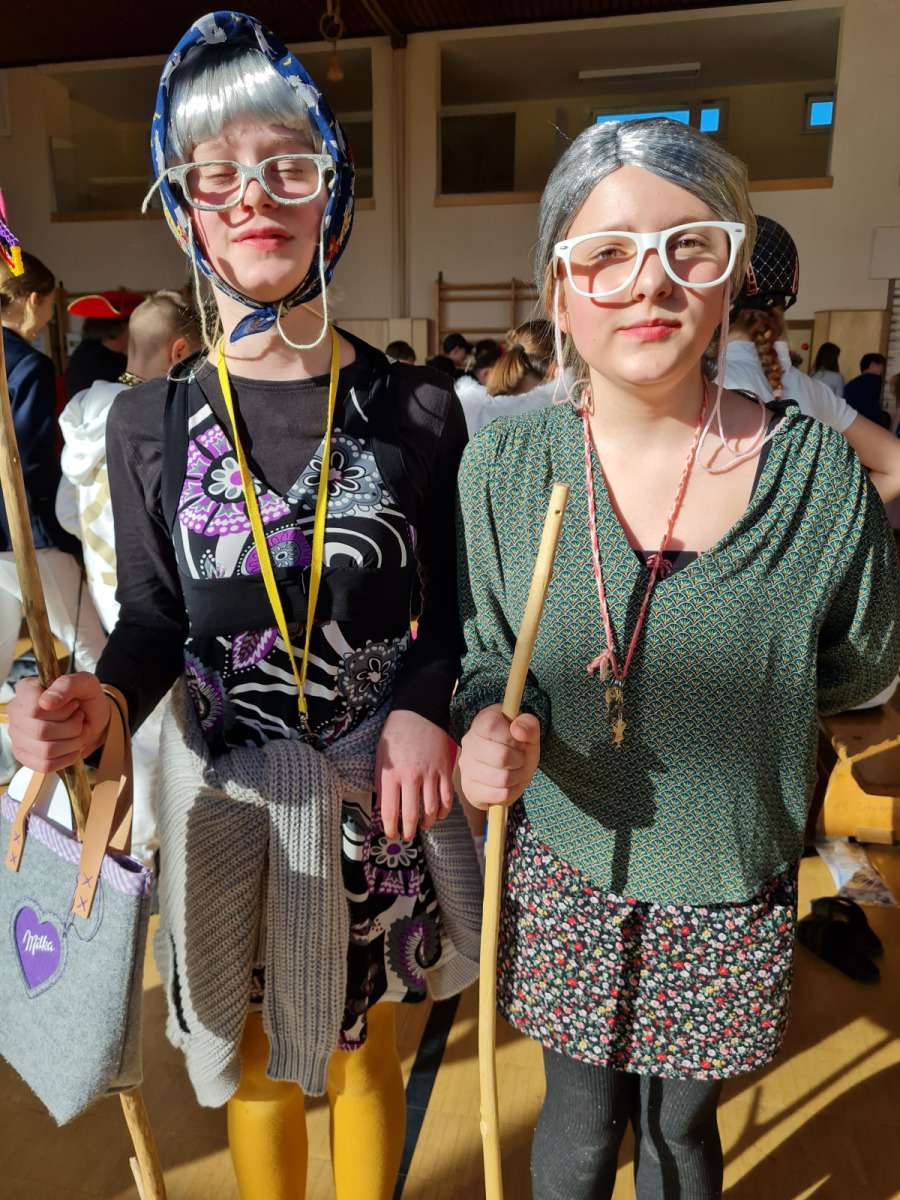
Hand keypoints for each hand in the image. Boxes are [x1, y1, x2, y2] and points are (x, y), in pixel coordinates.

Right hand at [6, 673, 109, 773]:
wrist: (93, 720)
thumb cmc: (86, 700)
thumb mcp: (86, 684)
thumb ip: (68, 685)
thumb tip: (47, 702)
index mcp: (27, 689)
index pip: (34, 708)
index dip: (61, 711)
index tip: (74, 705)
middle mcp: (17, 712)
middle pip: (41, 731)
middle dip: (71, 728)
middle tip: (80, 719)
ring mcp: (18, 735)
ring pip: (45, 750)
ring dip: (73, 742)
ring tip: (79, 731)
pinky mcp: (24, 755)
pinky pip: (45, 765)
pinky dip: (67, 757)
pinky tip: (73, 746)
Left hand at [375, 709, 454, 841]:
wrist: (418, 712)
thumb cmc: (395, 734)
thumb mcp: (380, 757)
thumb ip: (380, 783)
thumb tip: (383, 807)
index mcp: (391, 775)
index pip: (390, 812)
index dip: (390, 829)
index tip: (391, 835)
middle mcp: (411, 777)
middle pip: (411, 815)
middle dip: (408, 831)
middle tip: (406, 836)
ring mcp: (430, 774)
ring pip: (431, 809)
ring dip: (427, 823)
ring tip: (423, 827)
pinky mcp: (444, 770)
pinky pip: (447, 797)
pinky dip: (444, 810)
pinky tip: (439, 814)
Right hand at [458, 703, 540, 809]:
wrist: (509, 766)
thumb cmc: (517, 745)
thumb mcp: (528, 732)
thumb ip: (529, 724)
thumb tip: (518, 730)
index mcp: (481, 723)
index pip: (492, 727)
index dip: (512, 738)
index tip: (517, 741)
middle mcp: (468, 744)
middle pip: (501, 757)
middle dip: (519, 760)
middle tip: (518, 758)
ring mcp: (466, 768)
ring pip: (502, 779)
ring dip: (516, 777)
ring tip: (513, 770)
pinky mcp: (469, 789)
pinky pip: (499, 795)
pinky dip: (510, 792)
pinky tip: (507, 784)